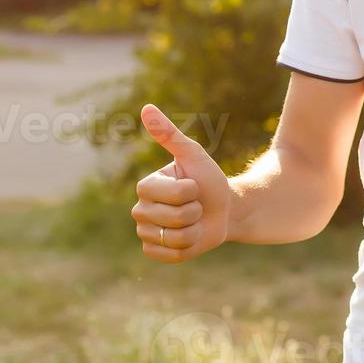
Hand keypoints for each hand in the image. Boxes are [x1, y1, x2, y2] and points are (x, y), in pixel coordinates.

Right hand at [132, 103, 230, 262]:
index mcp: (145, 186)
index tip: (193, 185)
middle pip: (172, 218)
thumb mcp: (193, 155)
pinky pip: (171, 254)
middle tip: (196, 205)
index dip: (190, 190)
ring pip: (173, 238)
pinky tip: (190, 236)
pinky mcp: (154, 252)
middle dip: (195, 211)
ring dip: (194, 230)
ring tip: (194, 221)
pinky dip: (189, 247)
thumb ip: (169, 134)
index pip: (171, 194)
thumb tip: (146, 108)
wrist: (224, 209)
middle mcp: (139, 210)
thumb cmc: (209, 180)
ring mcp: (145, 233)